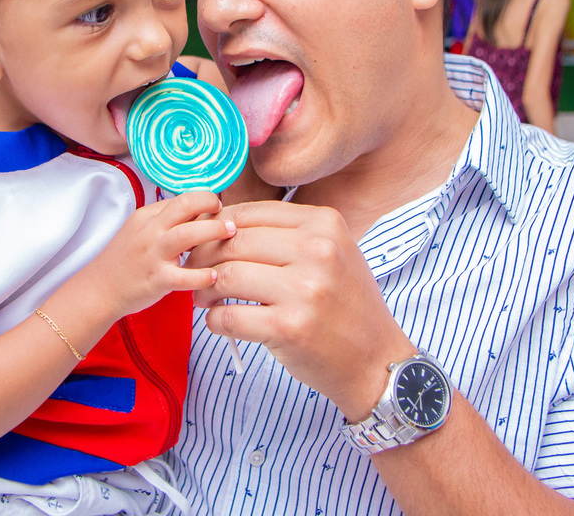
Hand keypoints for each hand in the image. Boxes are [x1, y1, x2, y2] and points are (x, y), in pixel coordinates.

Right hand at [81, 191, 231, 318]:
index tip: (218, 207)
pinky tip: (215, 276)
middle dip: (211, 205)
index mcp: (146, 216)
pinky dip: (202, 276)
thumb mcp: (140, 231)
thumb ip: (166, 221)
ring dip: (214, 231)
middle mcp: (150, 231)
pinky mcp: (157, 279)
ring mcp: (153, 254)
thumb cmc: (125, 261)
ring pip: (187, 235)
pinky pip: (184, 276)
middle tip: (229, 216)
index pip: (181, 198)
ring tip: (231, 234)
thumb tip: (199, 212)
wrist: (100, 289)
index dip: (204, 199)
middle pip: (185, 206)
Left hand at [186, 200, 413, 420]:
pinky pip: (229, 316)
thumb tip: (221, 222)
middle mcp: (318, 251)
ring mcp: (305, 290)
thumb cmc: (345, 304)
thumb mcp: (331, 252)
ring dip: (204, 289)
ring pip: (226, 276)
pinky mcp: (290, 328)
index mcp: (325, 224)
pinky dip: (215, 320)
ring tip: (205, 299)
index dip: (216, 229)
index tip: (205, 245)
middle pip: (233, 242)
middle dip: (204, 258)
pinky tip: (220, 322)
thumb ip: (285, 234)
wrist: (376, 360)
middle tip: (196, 274)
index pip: (249, 213)